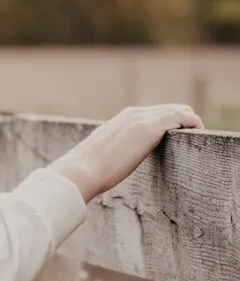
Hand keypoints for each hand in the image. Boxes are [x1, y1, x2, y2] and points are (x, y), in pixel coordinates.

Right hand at [50, 104, 204, 202]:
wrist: (81, 171)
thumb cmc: (88, 171)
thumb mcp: (103, 156)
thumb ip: (113, 153)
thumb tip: (111, 164)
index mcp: (121, 119)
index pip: (154, 113)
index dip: (169, 123)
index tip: (178, 138)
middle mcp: (133, 113)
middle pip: (169, 109)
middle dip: (183, 122)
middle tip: (193, 139)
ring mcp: (142, 118)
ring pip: (178, 110)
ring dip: (191, 122)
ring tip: (199, 137)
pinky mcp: (150, 127)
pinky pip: (182, 116)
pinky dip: (194, 122)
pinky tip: (200, 133)